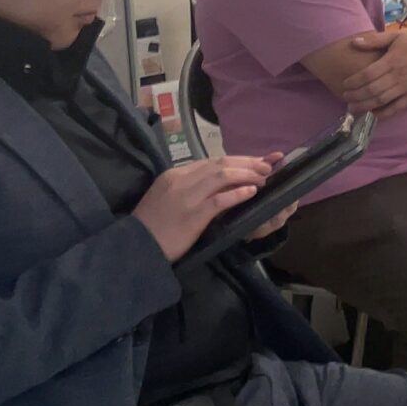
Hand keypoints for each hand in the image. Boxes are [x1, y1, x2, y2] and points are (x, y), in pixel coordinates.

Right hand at [135, 156, 277, 261]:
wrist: (137, 245)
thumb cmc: (153, 225)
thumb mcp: (167, 197)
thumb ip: (189, 187)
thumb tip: (219, 183)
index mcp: (175, 174)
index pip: (211, 162)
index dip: (237, 160)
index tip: (257, 161)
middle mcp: (181, 180)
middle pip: (221, 164)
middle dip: (248, 162)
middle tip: (269, 165)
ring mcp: (187, 196)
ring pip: (222, 176)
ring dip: (247, 174)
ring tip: (265, 178)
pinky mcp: (193, 214)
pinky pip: (220, 199)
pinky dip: (239, 193)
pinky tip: (252, 192)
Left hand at [337, 26, 406, 116]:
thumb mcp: (397, 35)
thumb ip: (375, 40)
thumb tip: (354, 42)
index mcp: (393, 60)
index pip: (367, 74)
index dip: (353, 82)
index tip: (344, 84)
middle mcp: (400, 75)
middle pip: (372, 90)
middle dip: (355, 97)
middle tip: (345, 99)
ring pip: (382, 101)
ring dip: (365, 106)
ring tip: (353, 109)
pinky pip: (397, 108)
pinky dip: (384, 113)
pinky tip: (373, 115)